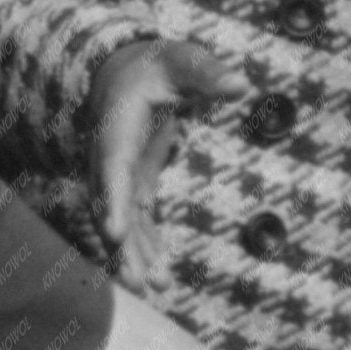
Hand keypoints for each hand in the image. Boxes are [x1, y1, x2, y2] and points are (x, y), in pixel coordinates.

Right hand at [86, 38, 249, 291]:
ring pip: (122, 222)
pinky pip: (137, 223)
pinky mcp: (134, 188)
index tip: (113, 233)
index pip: (112, 167)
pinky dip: (146, 248)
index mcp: (118, 127)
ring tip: (154, 289)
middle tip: (135, 281)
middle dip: (120, 247)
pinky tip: (160, 277)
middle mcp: (111, 158)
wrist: (127, 74)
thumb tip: (241, 86)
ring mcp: (121, 177)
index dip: (112, 201)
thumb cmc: (158, 65)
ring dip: (134, 257)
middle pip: (110, 207)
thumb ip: (208, 73)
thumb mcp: (184, 60)